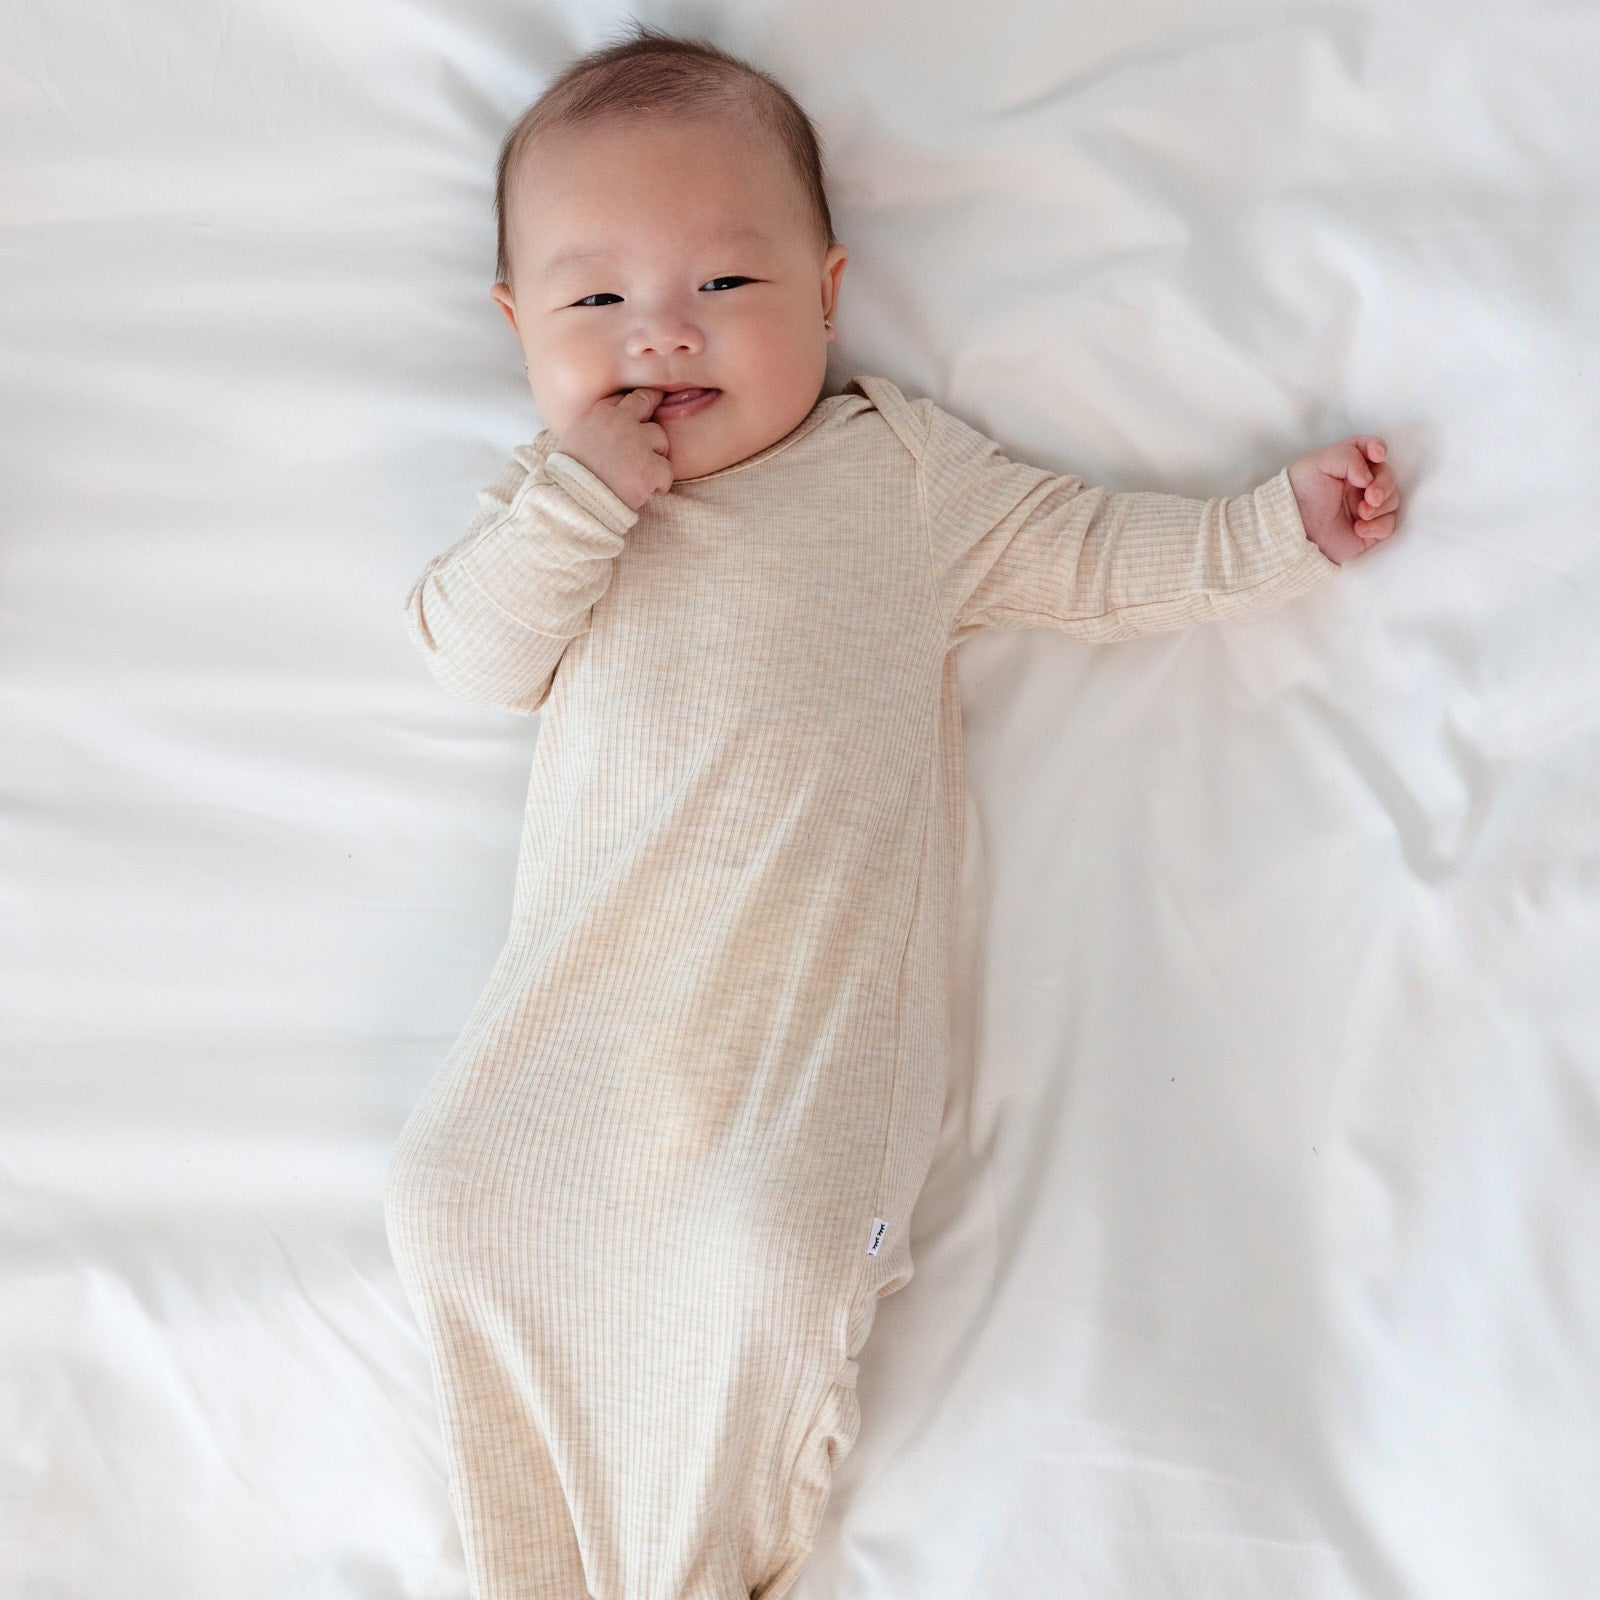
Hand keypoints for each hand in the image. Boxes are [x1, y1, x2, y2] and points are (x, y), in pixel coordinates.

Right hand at [551, 389, 673, 512]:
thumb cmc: (570, 476)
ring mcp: (636, 443)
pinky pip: (667, 469)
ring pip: (660, 437)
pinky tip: (652, 490)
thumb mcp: (574, 439)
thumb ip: (594, 427)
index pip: (622, 398)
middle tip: (654, 424)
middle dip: (654, 407)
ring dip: (656, 454)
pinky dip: (662, 482)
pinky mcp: (648, 468)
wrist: (573, 503)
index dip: (631, 409)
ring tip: (642, 472)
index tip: (633, 419)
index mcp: (598, 414)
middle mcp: (620, 421)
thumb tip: (606, 429)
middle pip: (646, 401)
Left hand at [1287, 436, 1400, 564]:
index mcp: (1348, 463)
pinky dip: (1378, 526)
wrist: (1292, 530)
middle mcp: (1360, 483)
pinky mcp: (1370, 528)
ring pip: (1392, 498)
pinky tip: (1358, 528)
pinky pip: (1389, 524)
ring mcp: (1366, 505)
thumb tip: (1369, 476)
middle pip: (1387, 475)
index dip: (1378, 448)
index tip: (1377, 455)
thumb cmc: (1299, 493)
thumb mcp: (1316, 464)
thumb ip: (1346, 458)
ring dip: (1381, 506)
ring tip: (1361, 513)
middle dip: (1384, 484)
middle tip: (1370, 496)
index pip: (1371, 447)